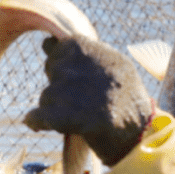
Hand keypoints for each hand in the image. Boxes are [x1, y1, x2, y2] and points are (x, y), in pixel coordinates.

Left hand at [24, 36, 152, 166]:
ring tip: (84, 115)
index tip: (82, 76)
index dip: (66, 64)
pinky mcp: (57, 115)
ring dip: (58, 106)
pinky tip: (48, 125)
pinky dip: (38, 122)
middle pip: (51, 72)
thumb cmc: (127, 96)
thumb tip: (48, 42)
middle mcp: (70, 64)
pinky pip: (35, 116)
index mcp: (81, 45)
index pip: (55, 48)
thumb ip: (82, 50)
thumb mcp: (113, 61)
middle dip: (62, 84)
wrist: (139, 131)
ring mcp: (62, 90)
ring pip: (47, 96)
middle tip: (86, 98)